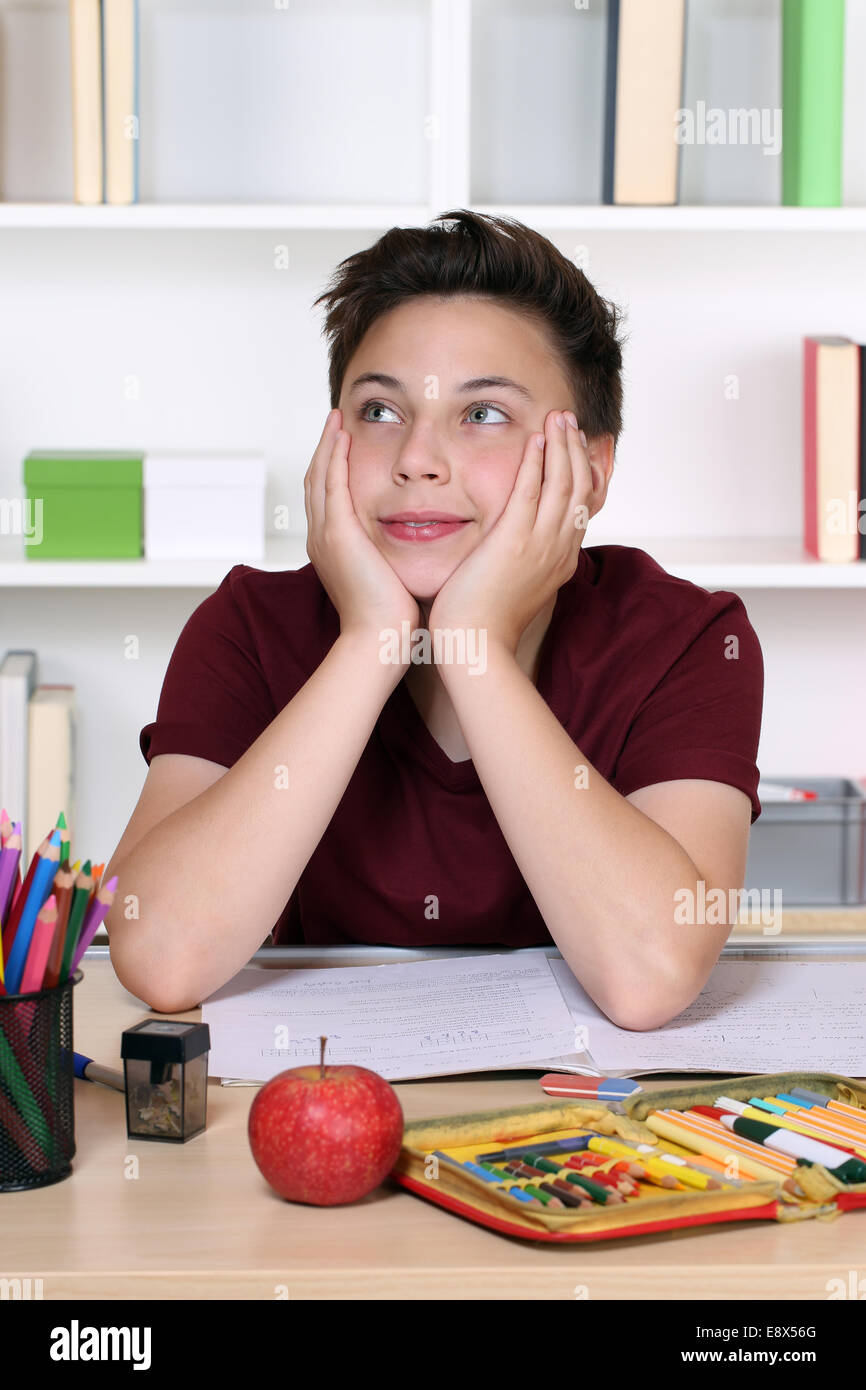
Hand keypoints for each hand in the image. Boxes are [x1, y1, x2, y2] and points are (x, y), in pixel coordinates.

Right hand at [304, 409, 419, 643]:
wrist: (381, 640)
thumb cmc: (393, 619)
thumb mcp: (391, 578)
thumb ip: (395, 557)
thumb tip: (416, 547)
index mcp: (333, 549)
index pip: (328, 499)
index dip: (332, 470)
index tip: (344, 446)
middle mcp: (321, 539)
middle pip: (316, 482)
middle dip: (323, 450)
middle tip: (333, 422)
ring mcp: (325, 535)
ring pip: (319, 476)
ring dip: (326, 444)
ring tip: (335, 419)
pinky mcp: (338, 533)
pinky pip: (332, 483)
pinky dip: (334, 456)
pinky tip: (342, 435)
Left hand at [427, 409, 592, 654]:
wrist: (477, 646)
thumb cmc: (485, 624)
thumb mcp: (518, 589)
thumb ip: (525, 565)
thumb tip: (518, 552)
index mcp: (561, 562)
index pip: (587, 509)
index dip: (589, 474)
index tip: (581, 449)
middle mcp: (559, 550)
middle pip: (582, 489)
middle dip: (578, 451)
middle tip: (571, 422)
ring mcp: (540, 545)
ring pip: (564, 483)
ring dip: (562, 445)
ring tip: (558, 419)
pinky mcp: (514, 540)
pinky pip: (531, 489)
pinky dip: (537, 460)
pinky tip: (535, 438)